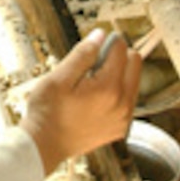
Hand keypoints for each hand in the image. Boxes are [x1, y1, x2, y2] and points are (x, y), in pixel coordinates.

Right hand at [18, 29, 142, 174]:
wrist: (44, 145)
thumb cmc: (47, 111)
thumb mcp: (59, 77)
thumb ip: (83, 54)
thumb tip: (101, 35)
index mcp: (109, 88)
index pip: (122, 50)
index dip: (107, 42)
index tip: (92, 47)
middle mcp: (123, 104)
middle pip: (135, 63)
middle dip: (117, 56)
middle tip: (92, 64)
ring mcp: (123, 118)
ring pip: (133, 82)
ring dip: (118, 75)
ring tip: (90, 83)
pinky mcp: (120, 128)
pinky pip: (127, 101)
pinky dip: (116, 93)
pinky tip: (94, 99)